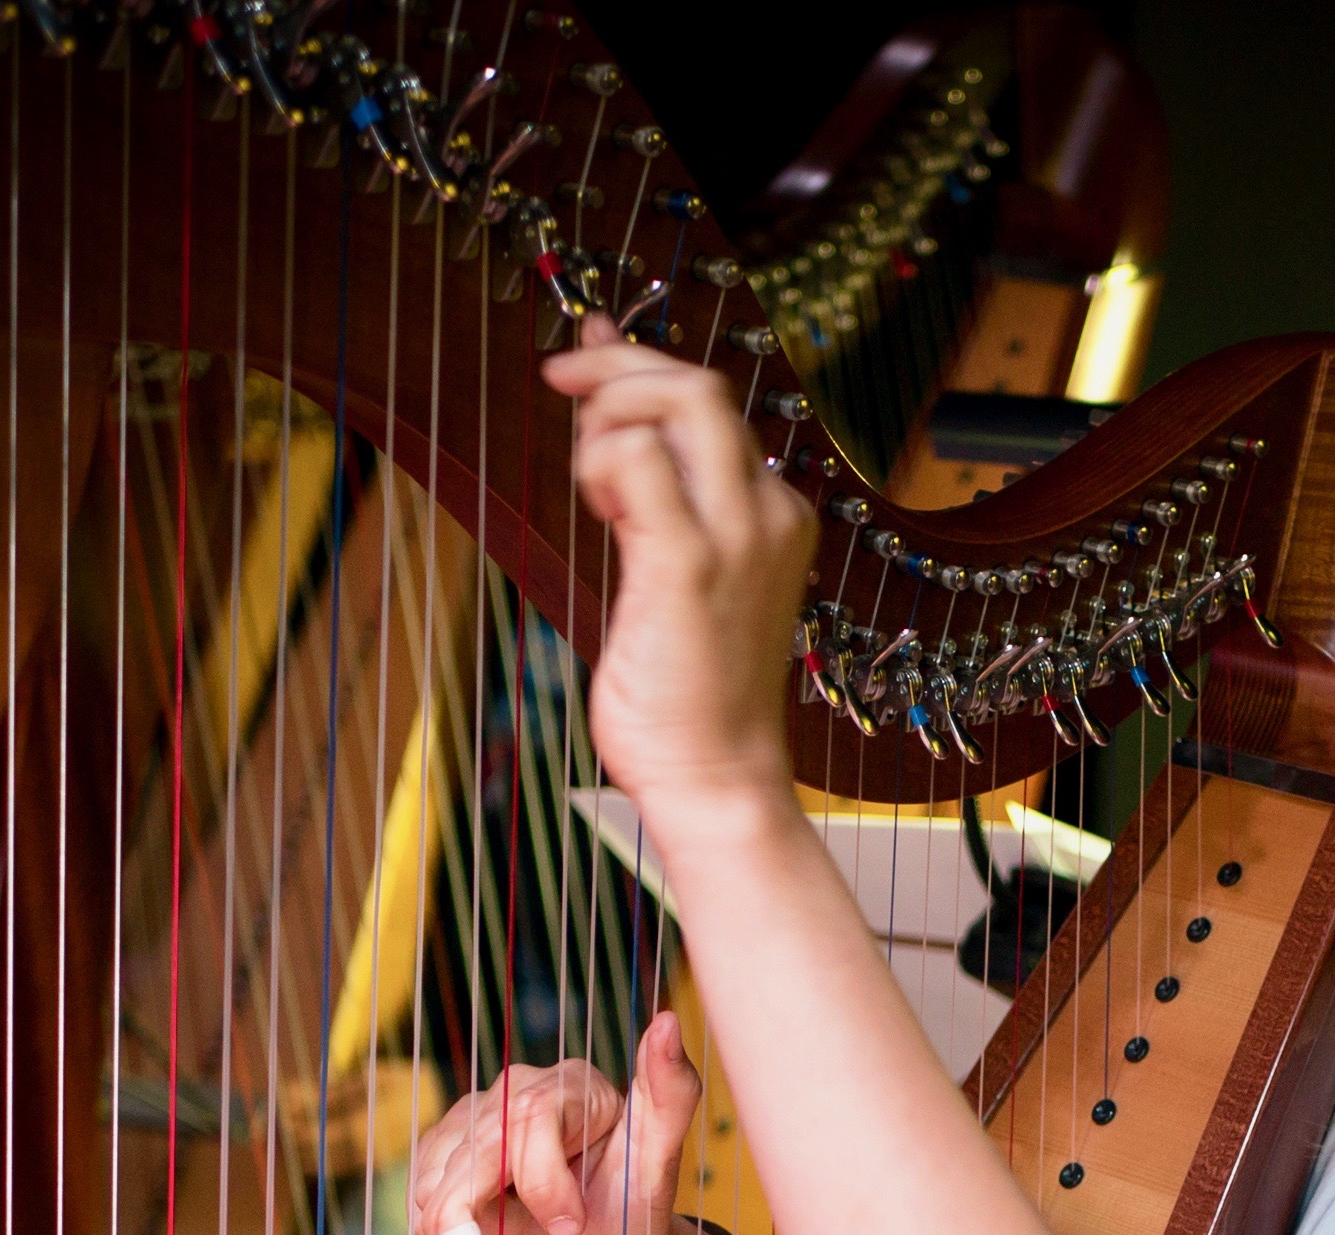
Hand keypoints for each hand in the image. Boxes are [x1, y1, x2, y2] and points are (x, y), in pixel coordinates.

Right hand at [405, 1013, 704, 1234]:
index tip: (571, 1229)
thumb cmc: (632, 1218)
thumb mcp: (659, 1165)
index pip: (531, 1116)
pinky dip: (440, 1229)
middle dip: (478, 1213)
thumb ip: (672, 1093)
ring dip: (456, 1227)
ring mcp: (478, 1122)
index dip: (543, 1182)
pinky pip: (422, 1188)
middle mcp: (521, 1092)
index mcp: (574, 1084)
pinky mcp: (447, 1155)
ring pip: (439, 1169)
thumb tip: (668, 1021)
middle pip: (477, 1145)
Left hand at [543, 316, 819, 819]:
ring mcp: (737, 535)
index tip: (582, 361)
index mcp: (774, 513)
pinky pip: (636, 458)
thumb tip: (609, 414)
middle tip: (560, 386)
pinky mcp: (689, 563)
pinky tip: (596, 511)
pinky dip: (599, 463)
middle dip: (616, 369)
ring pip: (678, 402)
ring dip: (607, 417)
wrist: (716, 774)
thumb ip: (650, 491)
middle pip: (699, 384)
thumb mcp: (676, 572)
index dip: (639, 365)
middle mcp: (768, 512)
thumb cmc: (690, 688)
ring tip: (588, 484)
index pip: (710, 401)